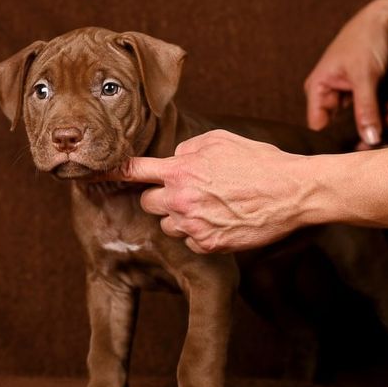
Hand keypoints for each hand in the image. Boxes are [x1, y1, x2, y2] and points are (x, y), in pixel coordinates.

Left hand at [106, 130, 311, 253]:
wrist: (293, 193)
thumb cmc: (261, 162)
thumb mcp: (221, 140)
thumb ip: (189, 148)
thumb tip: (174, 158)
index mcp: (181, 170)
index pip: (134, 171)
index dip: (111, 172)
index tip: (94, 174)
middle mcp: (182, 200)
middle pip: (148, 203)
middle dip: (160, 197)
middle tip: (185, 191)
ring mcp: (194, 225)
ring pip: (168, 225)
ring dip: (180, 217)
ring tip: (211, 206)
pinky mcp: (209, 246)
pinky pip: (190, 240)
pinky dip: (199, 233)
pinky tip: (222, 220)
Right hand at [304, 0, 387, 147]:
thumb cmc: (367, 38)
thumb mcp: (365, 76)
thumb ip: (365, 110)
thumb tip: (370, 140)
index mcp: (318, 87)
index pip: (319, 125)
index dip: (337, 139)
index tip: (359, 147)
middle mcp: (330, 93)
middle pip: (342, 126)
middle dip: (365, 130)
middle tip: (384, 139)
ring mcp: (348, 94)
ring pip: (361, 120)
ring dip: (380, 121)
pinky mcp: (365, 93)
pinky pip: (373, 111)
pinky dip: (386, 112)